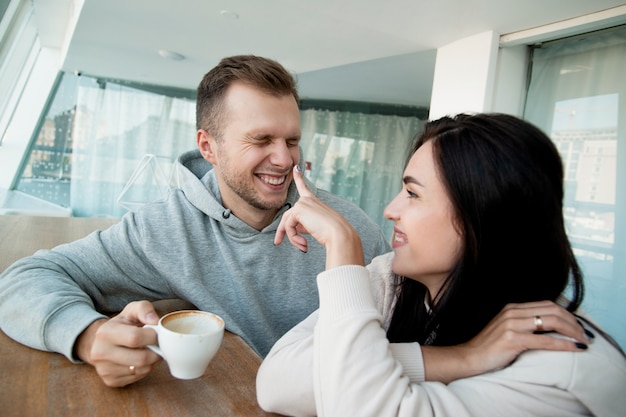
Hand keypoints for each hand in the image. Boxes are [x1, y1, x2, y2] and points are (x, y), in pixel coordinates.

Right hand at [75, 301, 161, 386]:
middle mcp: (100, 353)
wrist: (101, 342)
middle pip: (141, 358)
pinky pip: (138, 378)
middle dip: (156, 351)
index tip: (157, 334)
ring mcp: (104, 370)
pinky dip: (145, 369)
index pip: (136, 338)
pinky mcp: (111, 381)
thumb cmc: (121, 325)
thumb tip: (155, 321)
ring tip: (150, 350)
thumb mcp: (131, 311)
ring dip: (153, 361)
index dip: (153, 336)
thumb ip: (144, 309)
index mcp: (105, 333)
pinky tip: (141, 360)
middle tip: (159, 345)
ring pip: (142, 370)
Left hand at [275, 166, 364, 268]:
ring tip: (302, 247)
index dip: (299, 178)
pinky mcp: (299, 210)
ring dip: (292, 238)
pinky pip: (288, 227)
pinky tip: (304, 244)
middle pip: (288, 216)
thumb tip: (295, 229)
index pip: (304, 188)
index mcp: (314, 201)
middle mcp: (307, 200)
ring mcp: (302, 203)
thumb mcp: (316, 226)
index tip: (296, 168)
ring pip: (287, 223)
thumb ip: (304, 224)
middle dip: (282, 231)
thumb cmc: (332, 233)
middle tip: (276, 243)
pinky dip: (294, 238)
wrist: (339, 234)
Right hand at [424, 300, 591, 382]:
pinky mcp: (513, 339)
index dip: (567, 314)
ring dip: (572, 331)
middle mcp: (512, 312)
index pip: (547, 304)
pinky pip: (545, 340)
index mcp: (512, 308)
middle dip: (573, 322)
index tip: (578, 326)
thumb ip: (524, 324)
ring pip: (551, 322)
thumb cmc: (489, 348)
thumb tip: (548, 328)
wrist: (469, 357)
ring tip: (583, 341)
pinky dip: (564, 344)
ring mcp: (512, 324)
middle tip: (585, 335)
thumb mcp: (507, 329)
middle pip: (552, 310)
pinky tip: (574, 348)